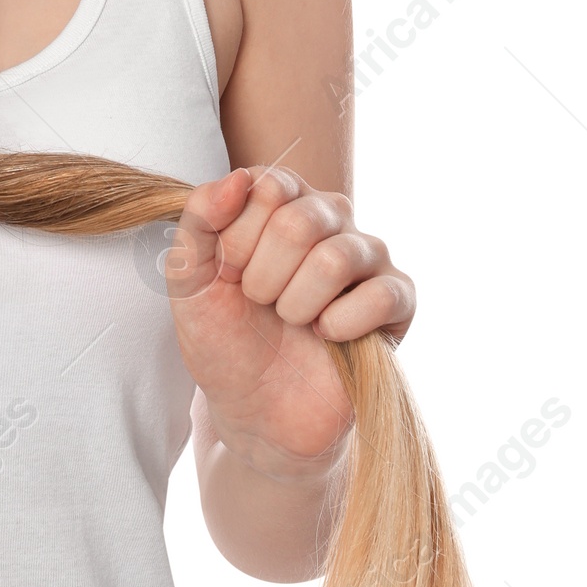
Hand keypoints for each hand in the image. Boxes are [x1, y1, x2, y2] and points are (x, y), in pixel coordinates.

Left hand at [163, 165, 414, 479]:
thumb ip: (199, 220)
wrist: (254, 409)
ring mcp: (368, 255)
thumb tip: (239, 178)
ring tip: (291, 321)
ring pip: (336, 258)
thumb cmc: (224, 338)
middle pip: (299, 220)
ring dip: (296, 305)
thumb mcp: (189, 279)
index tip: (230, 275)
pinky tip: (326, 336)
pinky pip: (381, 295)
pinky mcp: (397, 299)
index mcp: (282, 199)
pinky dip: (340, 325)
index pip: (268, 186)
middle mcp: (330, 215)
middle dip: (263, 278)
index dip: (238, 240)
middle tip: (261, 303)